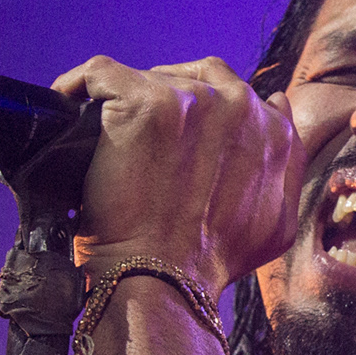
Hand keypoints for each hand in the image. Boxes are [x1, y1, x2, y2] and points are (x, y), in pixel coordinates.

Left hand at [52, 55, 306, 294]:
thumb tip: (279, 108)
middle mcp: (238, 106)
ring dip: (128, 100)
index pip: (233, 94)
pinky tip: (67, 104)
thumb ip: (288, 164)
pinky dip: (79, 85)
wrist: (164, 280)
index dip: (202, 111)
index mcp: (273, 130)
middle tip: (139, 138)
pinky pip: (100, 74)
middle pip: (192, 79)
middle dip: (167, 98)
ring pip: (149, 78)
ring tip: (106, 137)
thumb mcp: (278, 223)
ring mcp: (191, 100)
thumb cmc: (213, 263)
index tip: (176, 136)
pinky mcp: (143, 102)